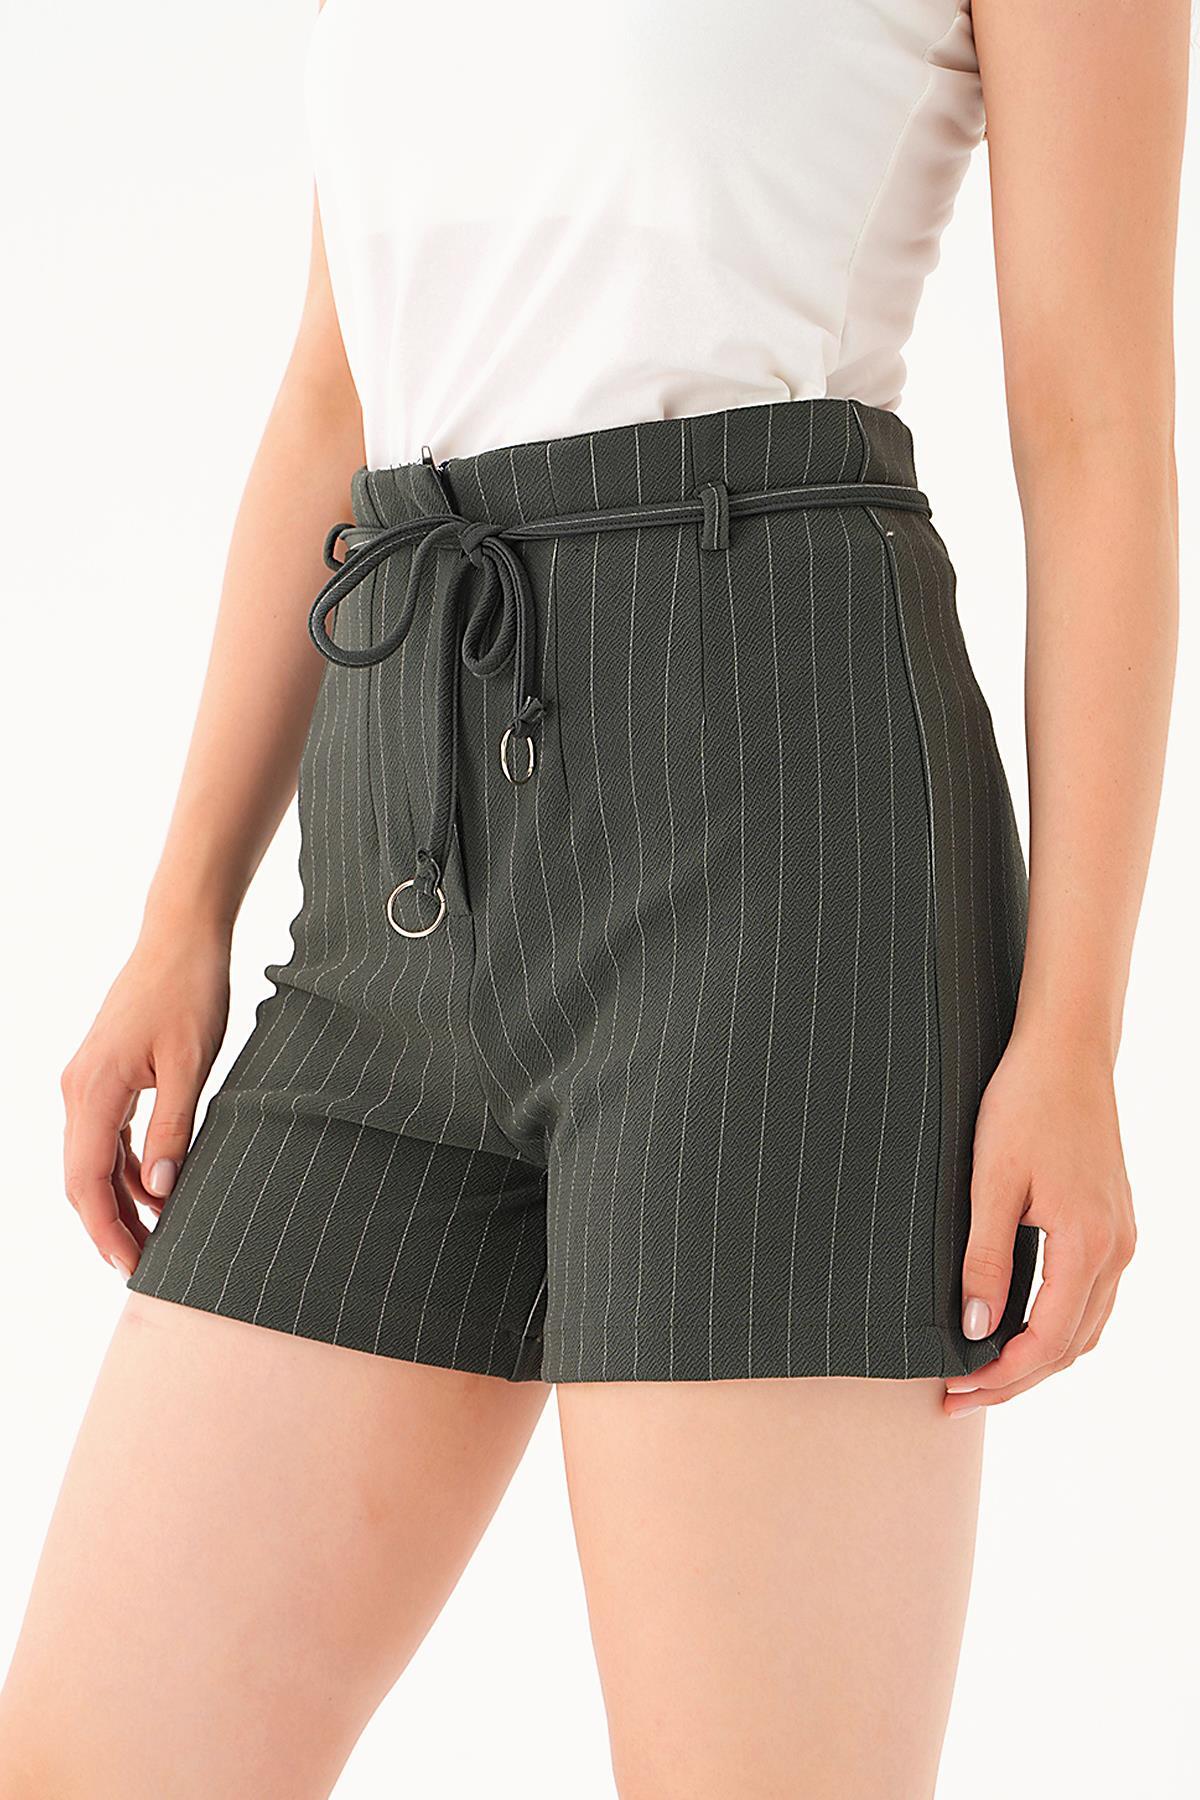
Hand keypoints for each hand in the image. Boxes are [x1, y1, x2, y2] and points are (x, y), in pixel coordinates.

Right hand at [60, 923, 230, 1278]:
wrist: (182, 937)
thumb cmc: (191, 992)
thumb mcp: (192, 1064)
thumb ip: (174, 1130)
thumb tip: (158, 1193)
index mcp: (94, 1089)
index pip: (86, 1180)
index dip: (106, 1230)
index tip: (131, 1268)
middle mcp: (78, 1089)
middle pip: (81, 1178)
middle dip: (109, 1227)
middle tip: (146, 1269)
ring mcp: (87, 1082)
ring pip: (92, 1161)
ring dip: (118, 1201)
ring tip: (156, 1240)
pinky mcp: (105, 1075)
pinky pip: (106, 1137)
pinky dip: (126, 1169)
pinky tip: (157, 1192)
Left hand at [944, 1027, 1135, 1415]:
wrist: (1067, 1051)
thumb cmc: (1025, 1104)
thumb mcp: (991, 1180)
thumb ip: (985, 1258)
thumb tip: (976, 1328)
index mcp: (1087, 1244)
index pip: (1047, 1342)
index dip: (1002, 1377)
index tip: (956, 1393)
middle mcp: (1115, 1248)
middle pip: (1071, 1346)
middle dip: (1016, 1379)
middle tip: (959, 1396)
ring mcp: (1120, 1237)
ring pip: (1085, 1325)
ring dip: (1038, 1356)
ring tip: (983, 1370)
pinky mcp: (1113, 1222)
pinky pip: (1091, 1296)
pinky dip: (1056, 1324)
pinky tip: (1017, 1322)